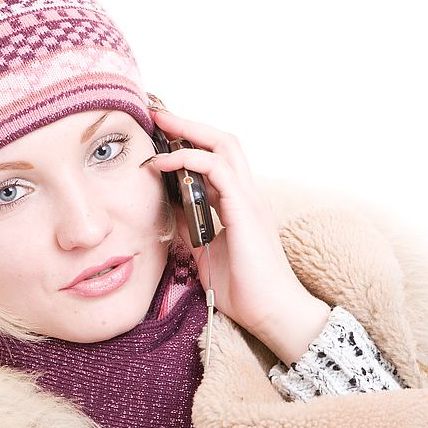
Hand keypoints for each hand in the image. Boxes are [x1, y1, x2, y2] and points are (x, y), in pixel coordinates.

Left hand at [140, 107, 315, 341]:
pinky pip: (217, 170)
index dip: (191, 141)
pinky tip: (165, 162)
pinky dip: (190, 159)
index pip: (217, 158)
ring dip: (189, 132)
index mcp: (240, 203)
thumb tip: (167, 207)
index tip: (160, 132)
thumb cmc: (244, 289)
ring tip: (159, 124)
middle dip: (188, 124)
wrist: (271, 313)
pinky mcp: (245, 210)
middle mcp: (248, 194)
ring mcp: (249, 199)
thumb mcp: (204, 251)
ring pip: (224, 146)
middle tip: (157, 113)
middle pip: (223, 141)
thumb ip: (189, 226)